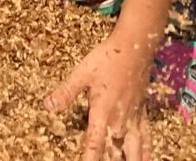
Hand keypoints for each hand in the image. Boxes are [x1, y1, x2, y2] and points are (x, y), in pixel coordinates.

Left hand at [46, 32, 152, 160]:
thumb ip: (66, 92)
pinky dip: (148, 151)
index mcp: (102, 113)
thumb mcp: (82, 72)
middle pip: (116, 153)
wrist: (135, 45)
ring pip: (134, 150)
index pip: (94, 145)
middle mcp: (119, 120)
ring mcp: (133, 118)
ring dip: (130, 160)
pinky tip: (148, 159)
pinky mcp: (142, 112)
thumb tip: (47, 106)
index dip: (90, 160)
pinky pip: (147, 137)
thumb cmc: (108, 57)